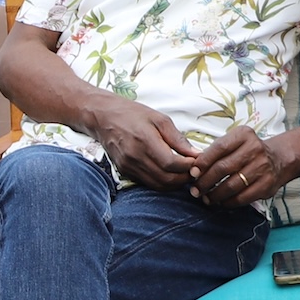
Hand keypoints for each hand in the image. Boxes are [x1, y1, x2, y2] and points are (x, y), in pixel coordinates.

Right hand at [84, 100, 199, 189]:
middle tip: (194, 170)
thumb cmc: (132, 114)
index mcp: (145, 140)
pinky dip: (162, 182)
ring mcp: (129, 166)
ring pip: (158, 185)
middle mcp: (135, 157)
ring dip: (175, 183)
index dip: (188, 166)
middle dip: (184, 178)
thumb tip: (195, 154)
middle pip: (166, 179)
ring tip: (184, 173)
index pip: (171, 163)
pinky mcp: (125, 172)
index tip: (196, 161)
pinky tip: (169, 173)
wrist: (102, 117)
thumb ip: (178, 138)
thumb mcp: (159, 119)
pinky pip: (148, 183)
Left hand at [188, 126, 290, 206]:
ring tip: (206, 198)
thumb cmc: (248, 151)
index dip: (203, 162)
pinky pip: (243, 197)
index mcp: (243, 135)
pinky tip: (221, 202)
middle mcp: (254, 149)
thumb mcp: (234, 142)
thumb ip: (216, 151)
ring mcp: (262, 167)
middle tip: (195, 190)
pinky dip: (228, 202)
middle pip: (223, 168)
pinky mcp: (267, 185)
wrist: (278, 159)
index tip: (192, 173)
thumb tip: (194, 169)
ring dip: (215, 194)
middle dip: (205, 182)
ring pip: (232, 185)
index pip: (219, 148)